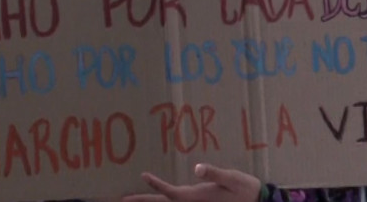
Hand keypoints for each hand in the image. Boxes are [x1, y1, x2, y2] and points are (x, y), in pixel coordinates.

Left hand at [122, 164, 261, 201]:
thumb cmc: (244, 189)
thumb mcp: (231, 178)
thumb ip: (214, 173)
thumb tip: (197, 168)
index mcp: (196, 197)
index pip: (170, 192)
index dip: (156, 185)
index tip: (143, 176)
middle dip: (143, 201)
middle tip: (122, 199)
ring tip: (132, 199)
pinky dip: (166, 200)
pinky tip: (160, 198)